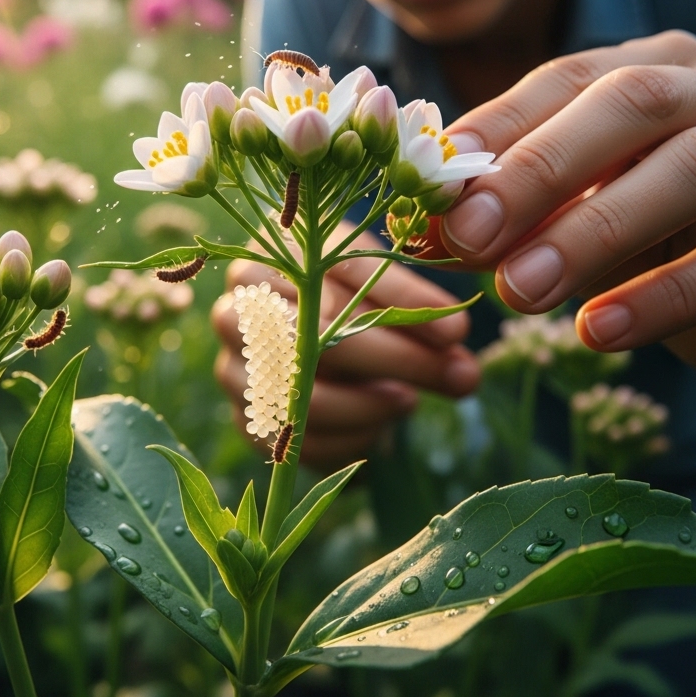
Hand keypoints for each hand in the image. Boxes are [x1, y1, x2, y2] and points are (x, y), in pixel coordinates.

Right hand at [211, 227, 479, 469]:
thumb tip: (461, 359)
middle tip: (458, 375)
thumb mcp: (379, 290)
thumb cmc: (347, 303)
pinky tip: (379, 428)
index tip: (457, 330)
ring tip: (409, 400)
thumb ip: (419, 314)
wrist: (302, 342)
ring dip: (370, 406)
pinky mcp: (246, 417)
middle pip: (318, 336)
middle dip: (398, 359)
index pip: (341, 270)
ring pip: (304, 396)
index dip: (404, 300)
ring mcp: (234, 366)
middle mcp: (239, 307)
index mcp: (275, 255)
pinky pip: (299, 441)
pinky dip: (348, 441)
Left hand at [438, 30, 695, 437]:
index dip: (496, 128)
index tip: (431, 184)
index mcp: (654, 70)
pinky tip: (595, 331)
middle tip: (466, 235)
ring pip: (694, 167)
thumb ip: (515, 214)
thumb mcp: (578, 214)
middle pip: (631, 104)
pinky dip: (664, 296)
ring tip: (518, 292)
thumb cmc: (653, 237)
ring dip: (593, 230)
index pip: (567, 79)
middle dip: (538, 170)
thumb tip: (421, 233)